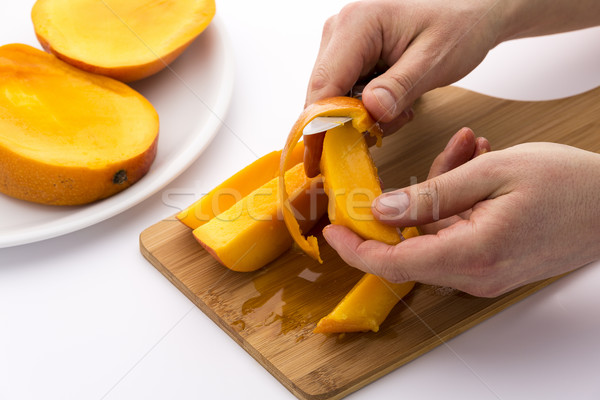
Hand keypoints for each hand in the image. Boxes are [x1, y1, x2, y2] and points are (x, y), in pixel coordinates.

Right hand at [303, 0, 502, 175]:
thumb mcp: (436, 60)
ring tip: (401, 109)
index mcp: (356, 24)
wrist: (469, 15)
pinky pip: (343, 96)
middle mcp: (339, 31)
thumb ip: (401, 86)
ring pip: (331, 100)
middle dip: (348, 124)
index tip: (327, 159)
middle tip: (387, 129)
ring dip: (360, 119)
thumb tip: (371, 110)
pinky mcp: (347, 58)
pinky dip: (364, 111)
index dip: (321, 127)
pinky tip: (393, 103)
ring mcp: (340, 45)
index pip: (323, 86)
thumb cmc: (458, 27)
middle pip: (321, 96)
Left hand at [322, 130, 599, 296]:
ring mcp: (484, 272)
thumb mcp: (492, 173)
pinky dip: (454, 203)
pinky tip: (472, 165)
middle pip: (409, 249)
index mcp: (471, 254)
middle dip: (399, 206)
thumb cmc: (567, 184)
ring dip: (435, 194)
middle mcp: (474, 274)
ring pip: (434, 235)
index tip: (333, 230)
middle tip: (403, 168)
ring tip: (464, 152)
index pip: (394, 263)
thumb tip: (381, 208)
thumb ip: (432, 194)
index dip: (357, 248)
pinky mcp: (492, 262)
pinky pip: (455, 235)